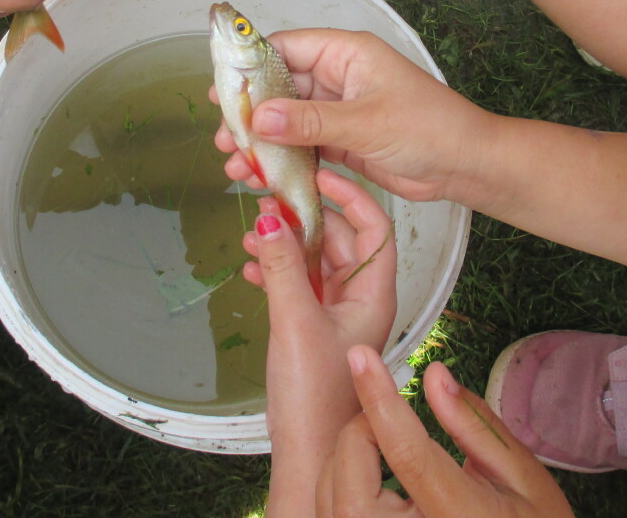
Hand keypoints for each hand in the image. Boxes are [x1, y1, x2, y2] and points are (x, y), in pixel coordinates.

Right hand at [213, 28, 493, 204]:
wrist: (465, 165)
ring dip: (263, 140)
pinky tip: (259, 174)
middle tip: (224, 135)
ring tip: (235, 163)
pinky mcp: (343, 139)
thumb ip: (309, 121)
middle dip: (251, 112)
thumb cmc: (428, 128)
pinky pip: (303, 144)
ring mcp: (340, 109)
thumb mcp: (364, 123)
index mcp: (346, 54)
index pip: (287, 48)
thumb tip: (258, 117)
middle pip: (281, 86)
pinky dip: (282, 158)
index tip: (223, 91)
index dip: (251, 67)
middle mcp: (339, 76)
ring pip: (288, 119)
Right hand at [249, 170, 396, 516]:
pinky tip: (252, 266)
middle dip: (303, 217)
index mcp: (374, 291)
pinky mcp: (316, 326)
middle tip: (269, 196)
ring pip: (314, 260)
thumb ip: (282, 266)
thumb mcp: (296, 321)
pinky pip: (298, 283)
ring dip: (285, 244)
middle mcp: (361, 297)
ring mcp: (339, 312)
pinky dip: (276, 270)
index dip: (348, 196)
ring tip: (254, 232)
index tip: (317, 175)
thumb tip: (270, 215)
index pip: (373, 225)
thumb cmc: (318, 397)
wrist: (310, 451)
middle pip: (337, 238)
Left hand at [318, 346, 574, 517]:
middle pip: (352, 477)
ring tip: (386, 443)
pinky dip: (342, 485)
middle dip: (361, 428)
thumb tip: (434, 376)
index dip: (379, 398)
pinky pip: (331, 515)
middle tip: (388, 411)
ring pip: (332, 497)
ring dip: (348, 457)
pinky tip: (377, 479)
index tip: (361, 357)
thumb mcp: (524, 478)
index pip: (406, 452)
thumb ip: (474, 425)